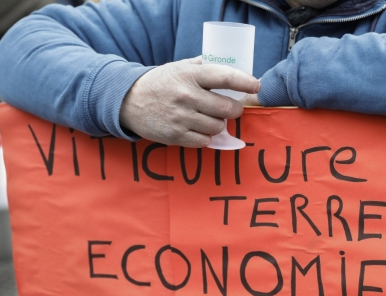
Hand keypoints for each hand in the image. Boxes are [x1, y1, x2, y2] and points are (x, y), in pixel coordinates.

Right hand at [119, 57, 260, 146]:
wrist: (129, 101)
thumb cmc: (161, 83)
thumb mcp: (179, 67)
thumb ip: (203, 65)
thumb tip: (231, 63)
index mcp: (190, 75)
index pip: (225, 77)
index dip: (244, 82)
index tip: (256, 85)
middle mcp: (186, 96)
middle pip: (227, 108)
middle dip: (235, 110)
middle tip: (233, 108)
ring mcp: (181, 117)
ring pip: (217, 127)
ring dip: (219, 124)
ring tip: (210, 118)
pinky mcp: (176, 136)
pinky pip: (205, 141)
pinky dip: (206, 137)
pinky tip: (199, 129)